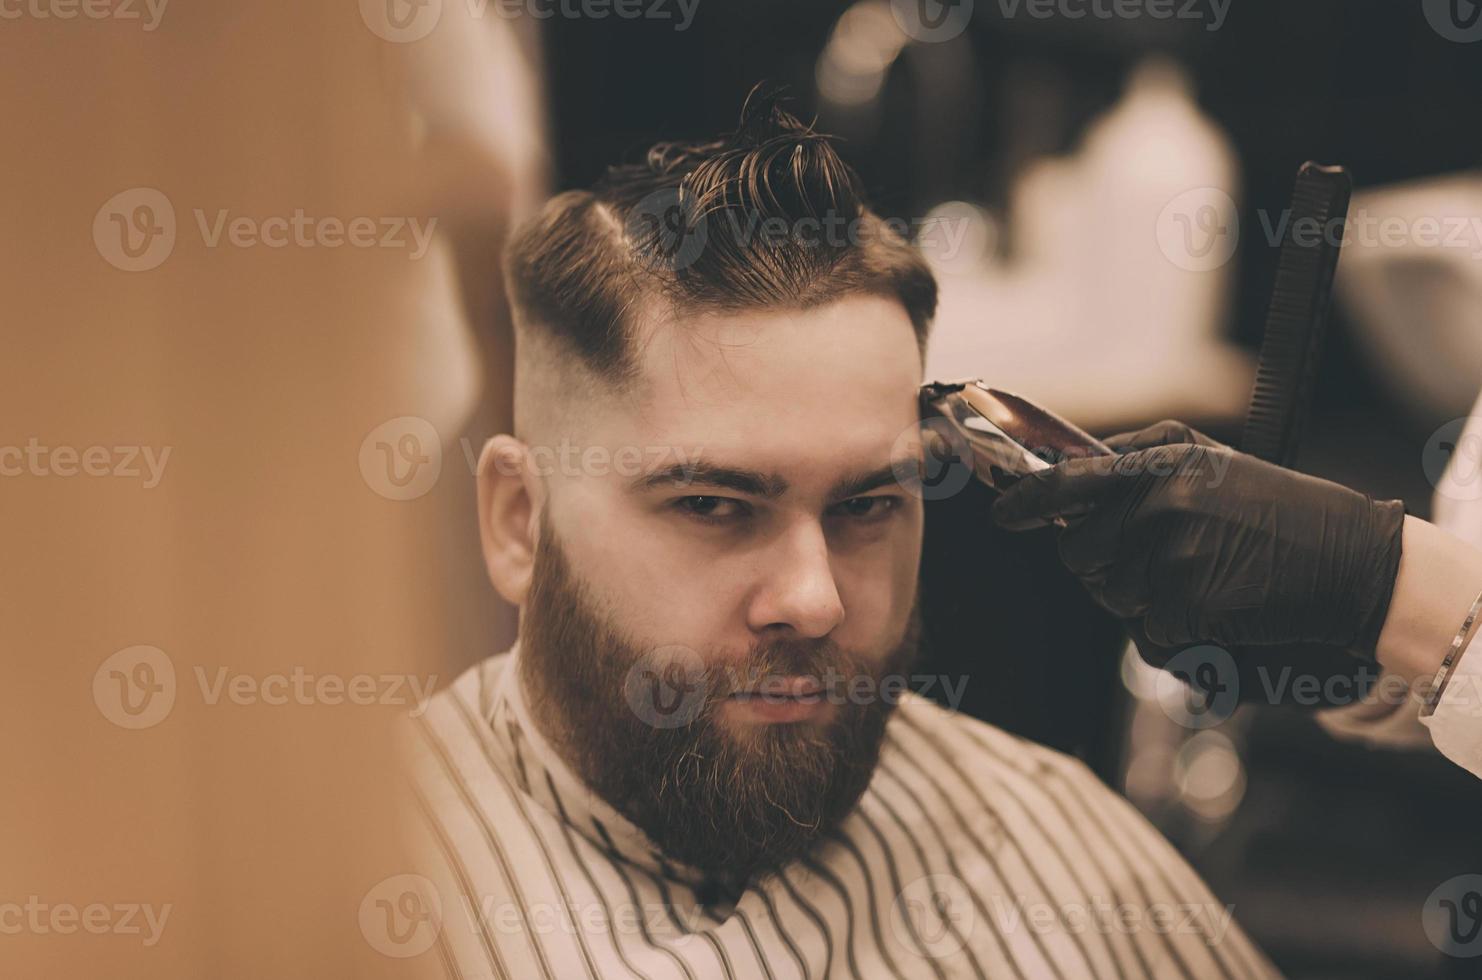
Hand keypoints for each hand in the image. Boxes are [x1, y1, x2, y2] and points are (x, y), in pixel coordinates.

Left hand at [991, 420, 1406, 660]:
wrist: (1352, 562)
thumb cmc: (1277, 513)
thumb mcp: (1211, 463)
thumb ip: (1139, 461)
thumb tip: (1070, 473)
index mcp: (1161, 462)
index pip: (1068, 482)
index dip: (1025, 502)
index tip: (1002, 515)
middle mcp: (1159, 501)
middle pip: (1077, 551)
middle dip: (1100, 564)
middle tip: (1156, 558)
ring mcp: (1171, 553)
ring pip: (1110, 595)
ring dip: (1141, 598)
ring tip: (1199, 575)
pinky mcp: (1186, 603)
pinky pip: (1149, 630)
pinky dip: (1177, 629)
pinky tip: (1218, 605)